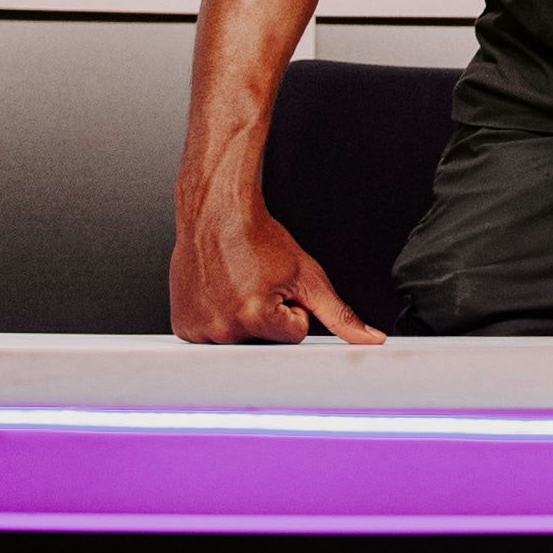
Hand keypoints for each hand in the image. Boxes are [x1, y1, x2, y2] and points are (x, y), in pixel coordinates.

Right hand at [170, 195, 385, 344]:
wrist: (219, 212)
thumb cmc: (258, 238)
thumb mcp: (308, 275)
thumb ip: (340, 315)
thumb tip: (369, 339)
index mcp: (255, 317)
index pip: (295, 334)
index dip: (293, 308)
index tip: (278, 286)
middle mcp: (223, 328)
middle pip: (265, 340)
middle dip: (268, 317)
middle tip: (256, 284)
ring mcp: (199, 329)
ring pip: (239, 338)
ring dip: (242, 317)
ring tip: (237, 285)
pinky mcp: (182, 326)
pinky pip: (211, 336)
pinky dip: (218, 317)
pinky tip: (219, 292)